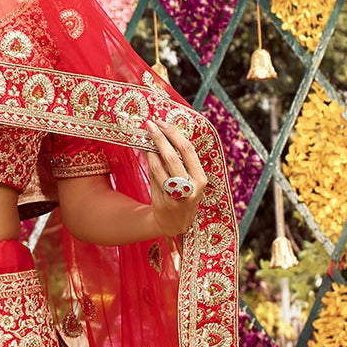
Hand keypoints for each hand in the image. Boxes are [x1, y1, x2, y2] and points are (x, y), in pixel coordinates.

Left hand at [142, 118, 207, 236]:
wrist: (175, 225)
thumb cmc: (183, 196)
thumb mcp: (190, 181)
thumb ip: (181, 161)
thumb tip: (166, 133)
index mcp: (201, 179)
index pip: (188, 150)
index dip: (174, 134)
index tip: (163, 122)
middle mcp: (191, 188)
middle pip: (172, 156)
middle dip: (159, 138)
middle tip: (150, 124)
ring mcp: (176, 197)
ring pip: (159, 167)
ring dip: (151, 149)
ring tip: (146, 136)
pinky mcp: (163, 202)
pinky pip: (153, 177)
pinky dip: (149, 162)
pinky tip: (146, 152)